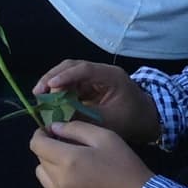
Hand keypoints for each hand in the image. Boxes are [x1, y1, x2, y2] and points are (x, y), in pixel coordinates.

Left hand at [30, 122, 153, 187]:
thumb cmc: (124, 165)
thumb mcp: (104, 137)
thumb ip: (75, 128)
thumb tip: (53, 128)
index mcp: (68, 160)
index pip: (36, 144)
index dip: (40, 134)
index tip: (50, 131)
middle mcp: (59, 181)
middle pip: (39, 159)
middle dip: (47, 149)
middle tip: (65, 145)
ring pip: (42, 176)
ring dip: (50, 166)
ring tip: (70, 163)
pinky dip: (58, 182)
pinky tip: (77, 180)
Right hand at [33, 60, 160, 142]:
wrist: (149, 120)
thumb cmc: (133, 120)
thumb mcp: (110, 122)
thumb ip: (84, 118)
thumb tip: (57, 119)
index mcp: (111, 76)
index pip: (84, 69)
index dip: (65, 76)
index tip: (49, 86)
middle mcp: (101, 71)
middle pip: (72, 66)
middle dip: (53, 77)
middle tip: (38, 91)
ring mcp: (95, 77)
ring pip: (68, 73)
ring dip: (53, 83)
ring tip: (40, 95)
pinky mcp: (90, 85)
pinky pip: (71, 83)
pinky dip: (59, 90)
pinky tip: (50, 100)